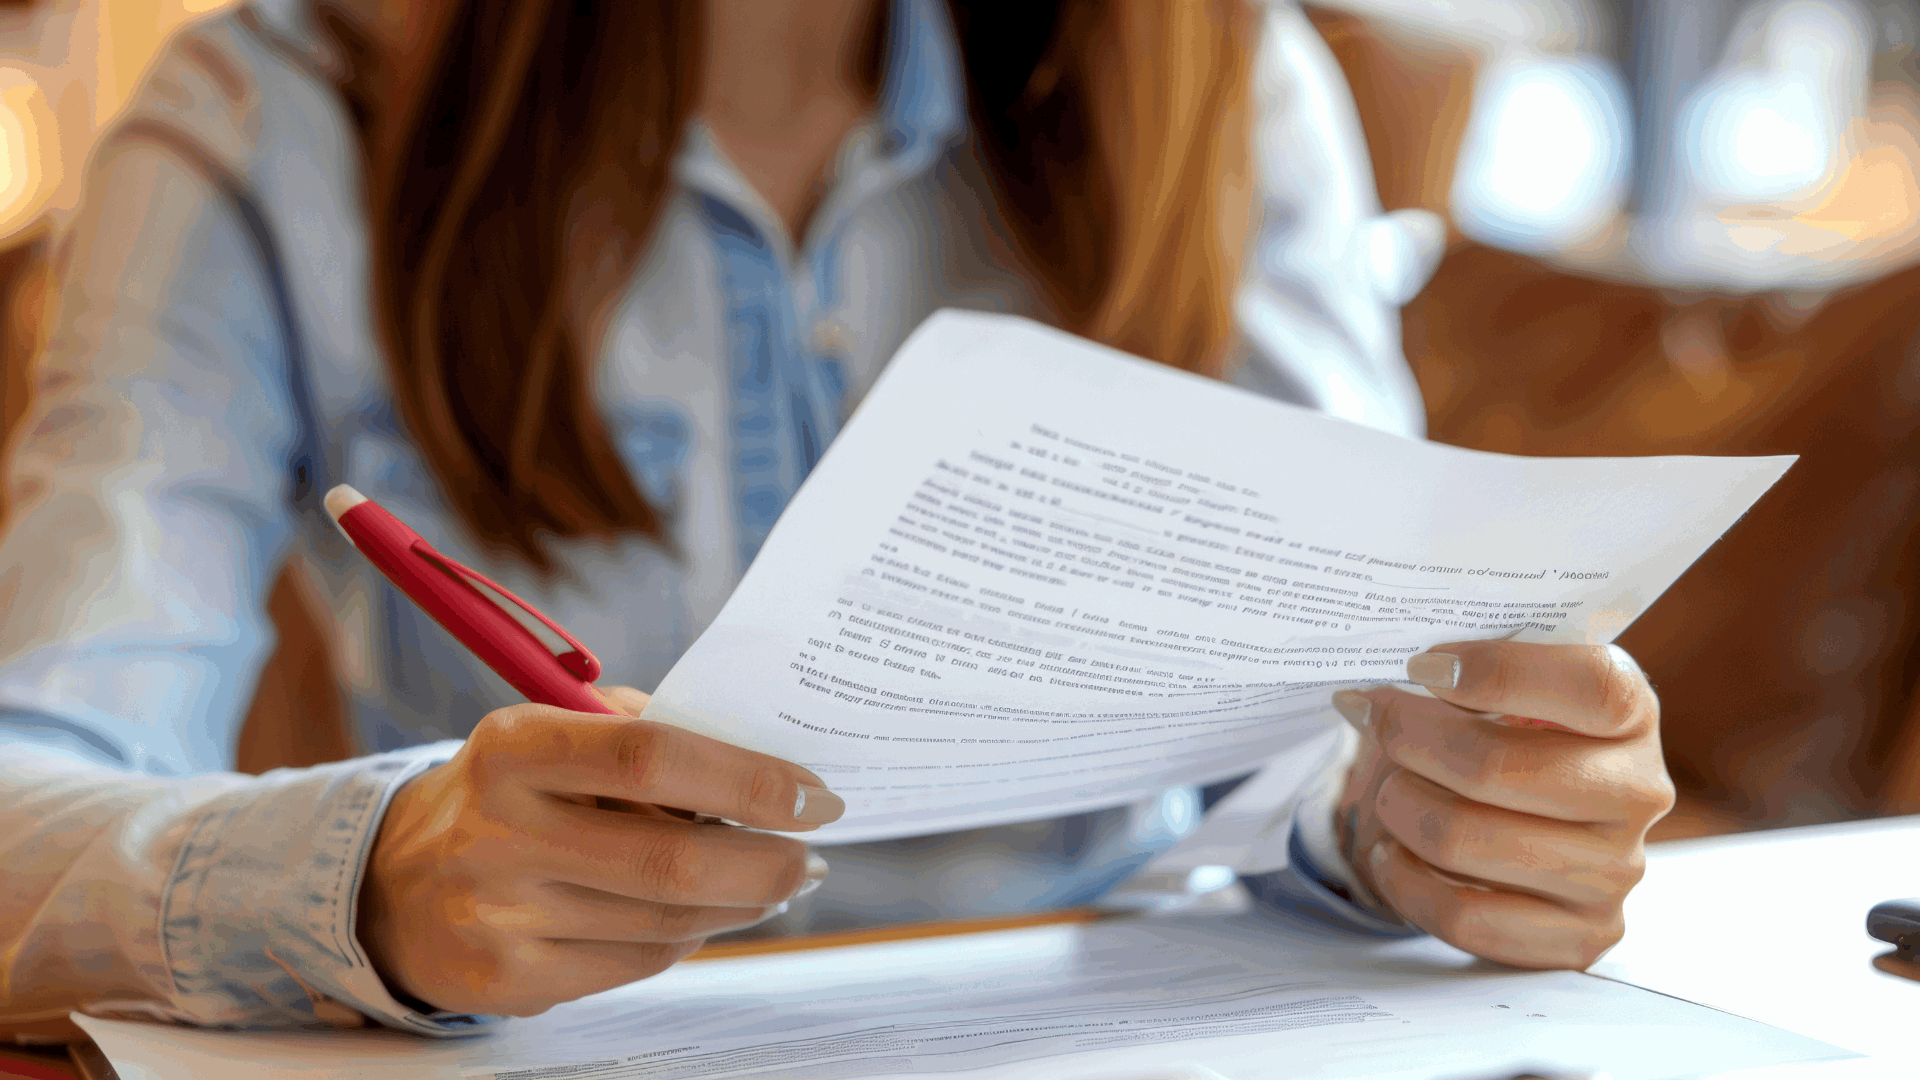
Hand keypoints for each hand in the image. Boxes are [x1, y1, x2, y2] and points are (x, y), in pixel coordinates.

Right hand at [357, 686, 844, 1015]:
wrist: (392, 884)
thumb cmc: (508, 795)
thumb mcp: (552, 734)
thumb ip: (643, 732)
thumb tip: (763, 760)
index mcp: (515, 746)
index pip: (654, 756)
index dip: (748, 780)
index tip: (813, 794)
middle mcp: (499, 830)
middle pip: (673, 858)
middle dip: (768, 861)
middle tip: (813, 855)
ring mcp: (500, 914)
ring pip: (668, 919)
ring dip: (744, 902)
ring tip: (778, 882)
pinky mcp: (509, 979)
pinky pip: (638, 962)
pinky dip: (691, 935)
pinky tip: (710, 913)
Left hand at [1333, 641, 1673, 968]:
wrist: (1540, 828)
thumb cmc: (1513, 737)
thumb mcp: (1509, 688)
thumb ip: (1460, 673)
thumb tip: (1362, 700)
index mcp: (1634, 714)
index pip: (1592, 687)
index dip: (1496, 671)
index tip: (1423, 666)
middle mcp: (1638, 793)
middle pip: (1497, 765)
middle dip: (1410, 737)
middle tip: (1376, 720)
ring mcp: (1614, 873)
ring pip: (1465, 839)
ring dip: (1401, 806)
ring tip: (1390, 791)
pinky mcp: (1580, 936)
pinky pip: (1464, 916)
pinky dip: (1404, 878)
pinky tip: (1393, 852)